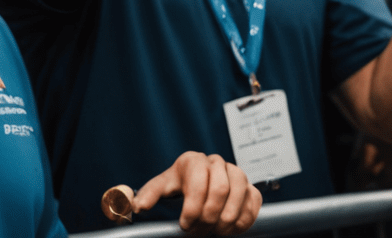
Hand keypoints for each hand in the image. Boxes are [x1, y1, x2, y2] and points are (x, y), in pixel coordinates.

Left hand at [126, 150, 260, 234]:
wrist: (198, 183)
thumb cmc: (178, 186)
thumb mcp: (162, 187)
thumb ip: (149, 194)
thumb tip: (137, 206)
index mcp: (193, 161)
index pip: (199, 182)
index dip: (192, 208)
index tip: (184, 225)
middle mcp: (217, 163)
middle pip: (221, 189)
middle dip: (208, 217)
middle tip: (199, 230)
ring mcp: (236, 173)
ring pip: (239, 193)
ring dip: (226, 219)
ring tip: (214, 230)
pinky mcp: (250, 187)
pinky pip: (254, 201)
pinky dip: (243, 219)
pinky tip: (229, 228)